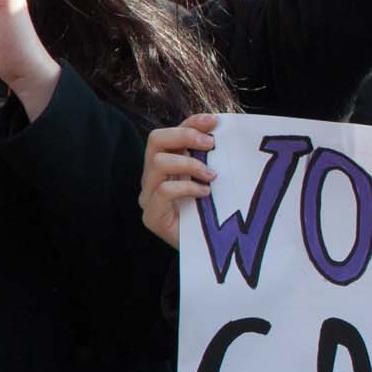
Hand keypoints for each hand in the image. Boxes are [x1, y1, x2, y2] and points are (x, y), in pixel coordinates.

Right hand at [143, 114, 218, 247]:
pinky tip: (205, 194)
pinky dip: (187, 188)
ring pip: (158, 163)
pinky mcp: (152, 216)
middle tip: (211, 144)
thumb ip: (211, 157)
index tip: (215, 121)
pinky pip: (164, 191)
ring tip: (212, 175)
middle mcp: (153, 176)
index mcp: (166, 162)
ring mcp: (148, 196)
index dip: (190, 122)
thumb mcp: (212, 178)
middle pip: (155, 140)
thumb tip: (223, 130)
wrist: (208, 250)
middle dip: (185, 135)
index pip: (170, 133)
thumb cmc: (212, 212)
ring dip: (188, 163)